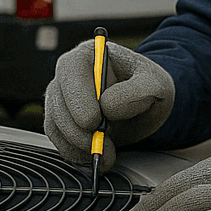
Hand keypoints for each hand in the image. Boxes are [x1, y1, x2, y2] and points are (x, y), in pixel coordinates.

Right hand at [44, 39, 174, 169]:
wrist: (147, 107)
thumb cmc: (149, 88)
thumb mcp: (155, 85)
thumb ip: (137, 92)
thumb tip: (107, 106)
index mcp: (89, 54)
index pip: (71, 71)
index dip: (78, 98)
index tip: (94, 122)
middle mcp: (68, 74)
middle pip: (59, 102)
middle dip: (80, 130)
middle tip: (105, 145)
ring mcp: (61, 98)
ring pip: (56, 125)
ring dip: (80, 146)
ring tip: (108, 153)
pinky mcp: (61, 122)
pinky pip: (59, 141)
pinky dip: (77, 154)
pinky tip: (99, 156)